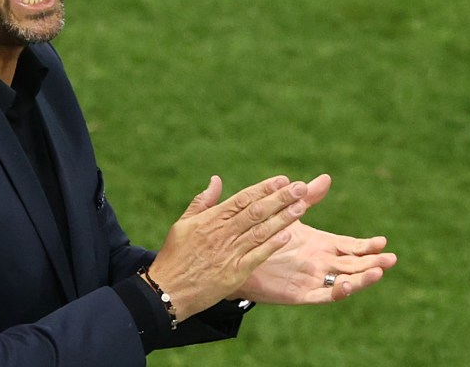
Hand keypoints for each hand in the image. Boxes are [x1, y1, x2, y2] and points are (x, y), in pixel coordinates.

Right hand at [147, 175, 308, 320]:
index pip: (243, 199)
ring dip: (283, 218)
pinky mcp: (234, 273)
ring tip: (302, 206)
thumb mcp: (183, 223)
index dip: (264, 188)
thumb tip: (216, 180)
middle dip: (280, 198)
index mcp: (211, 219)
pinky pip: (257, 256)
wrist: (167, 288)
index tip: (283, 180)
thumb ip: (203, 201)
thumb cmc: (175, 255)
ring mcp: (229, 253)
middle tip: (301, 188)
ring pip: (261, 231)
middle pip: (256, 211)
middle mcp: (222, 233)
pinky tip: (288, 235)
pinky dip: (272, 245)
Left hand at [231, 174, 398, 303]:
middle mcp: (321, 263)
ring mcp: (313, 279)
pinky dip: (336, 292)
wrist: (235, 256)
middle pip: (354, 265)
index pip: (351, 246)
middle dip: (373, 262)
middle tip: (391, 258)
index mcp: (321, 245)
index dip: (367, 245)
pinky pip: (322, 295)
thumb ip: (306, 198)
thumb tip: (326, 177)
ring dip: (362, 278)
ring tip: (378, 271)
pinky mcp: (300, 293)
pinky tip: (347, 286)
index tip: (383, 241)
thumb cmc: (261, 233)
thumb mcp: (288, 214)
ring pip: (344, 281)